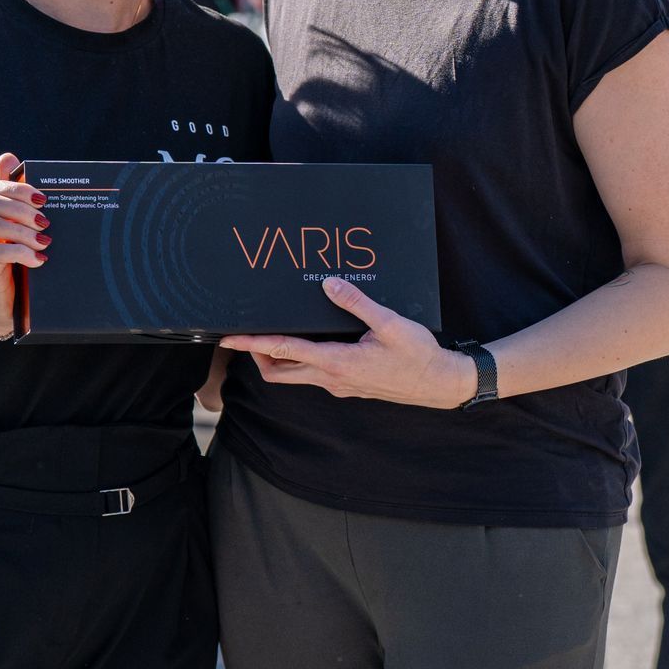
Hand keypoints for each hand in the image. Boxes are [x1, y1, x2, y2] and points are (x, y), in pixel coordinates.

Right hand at [0, 152, 48, 339]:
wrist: (5, 307)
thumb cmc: (17, 264)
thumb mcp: (21, 230)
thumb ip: (18, 198)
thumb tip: (9, 157)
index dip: (18, 187)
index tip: (42, 198)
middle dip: (21, 206)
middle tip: (45, 220)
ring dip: (22, 229)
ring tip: (44, 241)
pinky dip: (22, 252)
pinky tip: (39, 259)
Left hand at [220, 277, 476, 408]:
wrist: (437, 384)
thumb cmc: (416, 355)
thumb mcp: (389, 324)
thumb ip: (356, 303)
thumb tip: (329, 284)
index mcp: (336, 362)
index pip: (284, 351)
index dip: (254, 344)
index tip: (230, 339)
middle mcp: (331, 378)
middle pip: (279, 372)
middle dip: (258, 355)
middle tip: (246, 334)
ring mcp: (338, 385)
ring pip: (294, 376)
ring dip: (278, 359)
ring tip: (273, 334)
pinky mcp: (348, 385)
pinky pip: (312, 375)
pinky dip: (300, 360)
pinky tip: (310, 342)